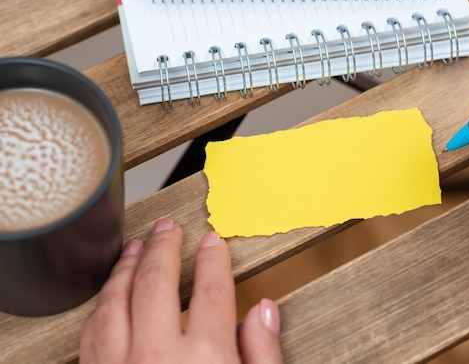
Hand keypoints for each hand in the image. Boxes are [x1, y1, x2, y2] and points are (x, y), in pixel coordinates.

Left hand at [80, 218, 282, 363]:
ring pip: (116, 301)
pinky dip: (101, 305)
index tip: (213, 242)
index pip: (212, 291)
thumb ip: (263, 354)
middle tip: (167, 228)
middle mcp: (158, 357)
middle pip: (157, 283)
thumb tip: (264, 312)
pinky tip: (110, 293)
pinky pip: (92, 331)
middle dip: (163, 248)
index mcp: (206, 358)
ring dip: (126, 268)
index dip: (214, 260)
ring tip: (136, 247)